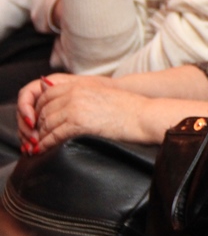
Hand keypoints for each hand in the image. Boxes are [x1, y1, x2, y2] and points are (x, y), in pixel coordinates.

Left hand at [17, 75, 152, 151]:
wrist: (145, 115)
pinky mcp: (79, 123)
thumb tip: (71, 110)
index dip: (39, 110)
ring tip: (36, 146)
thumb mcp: (103, 95)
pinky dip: (46, 144)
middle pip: (44, 110)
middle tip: (34, 137)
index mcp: (79, 86)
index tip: (38, 122)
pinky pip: (54, 135)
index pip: (47, 95)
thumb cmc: (130, 109)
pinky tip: (43, 150)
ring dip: (39, 137)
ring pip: (46, 124)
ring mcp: (76, 108)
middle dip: (36, 125)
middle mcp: (74, 94)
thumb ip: (84, 97)